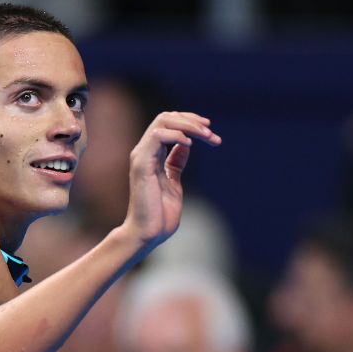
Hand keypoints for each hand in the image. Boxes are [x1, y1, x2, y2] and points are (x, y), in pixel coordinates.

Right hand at [124, 111, 220, 248]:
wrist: (147, 233)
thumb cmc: (159, 215)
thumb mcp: (174, 183)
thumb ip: (176, 164)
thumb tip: (185, 146)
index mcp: (151, 156)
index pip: (168, 124)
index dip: (189, 122)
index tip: (210, 130)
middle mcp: (144, 152)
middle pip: (166, 118)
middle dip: (191, 120)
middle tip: (211, 130)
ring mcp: (141, 157)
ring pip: (162, 122)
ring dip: (188, 125)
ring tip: (206, 136)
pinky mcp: (142, 165)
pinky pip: (158, 137)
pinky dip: (177, 136)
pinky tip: (190, 144)